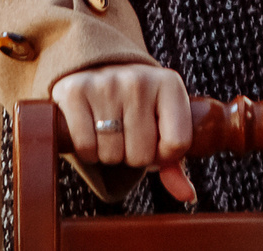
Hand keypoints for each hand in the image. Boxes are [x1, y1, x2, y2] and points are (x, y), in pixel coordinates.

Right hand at [52, 64, 197, 203]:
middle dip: (132, 155)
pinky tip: (90, 131)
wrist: (97, 69)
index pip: (177, 144)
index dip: (163, 156)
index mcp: (169, 84)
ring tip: (108, 131)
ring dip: (109, 154)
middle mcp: (139, 79)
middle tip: (126, 135)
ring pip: (112, 154)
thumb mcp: (161, 124)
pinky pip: (86, 147)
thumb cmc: (136, 105)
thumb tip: (187, 195)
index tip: (154, 143)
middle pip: (141, 155)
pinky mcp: (75, 91)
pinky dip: (88, 151)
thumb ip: (173, 161)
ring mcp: (106, 83)